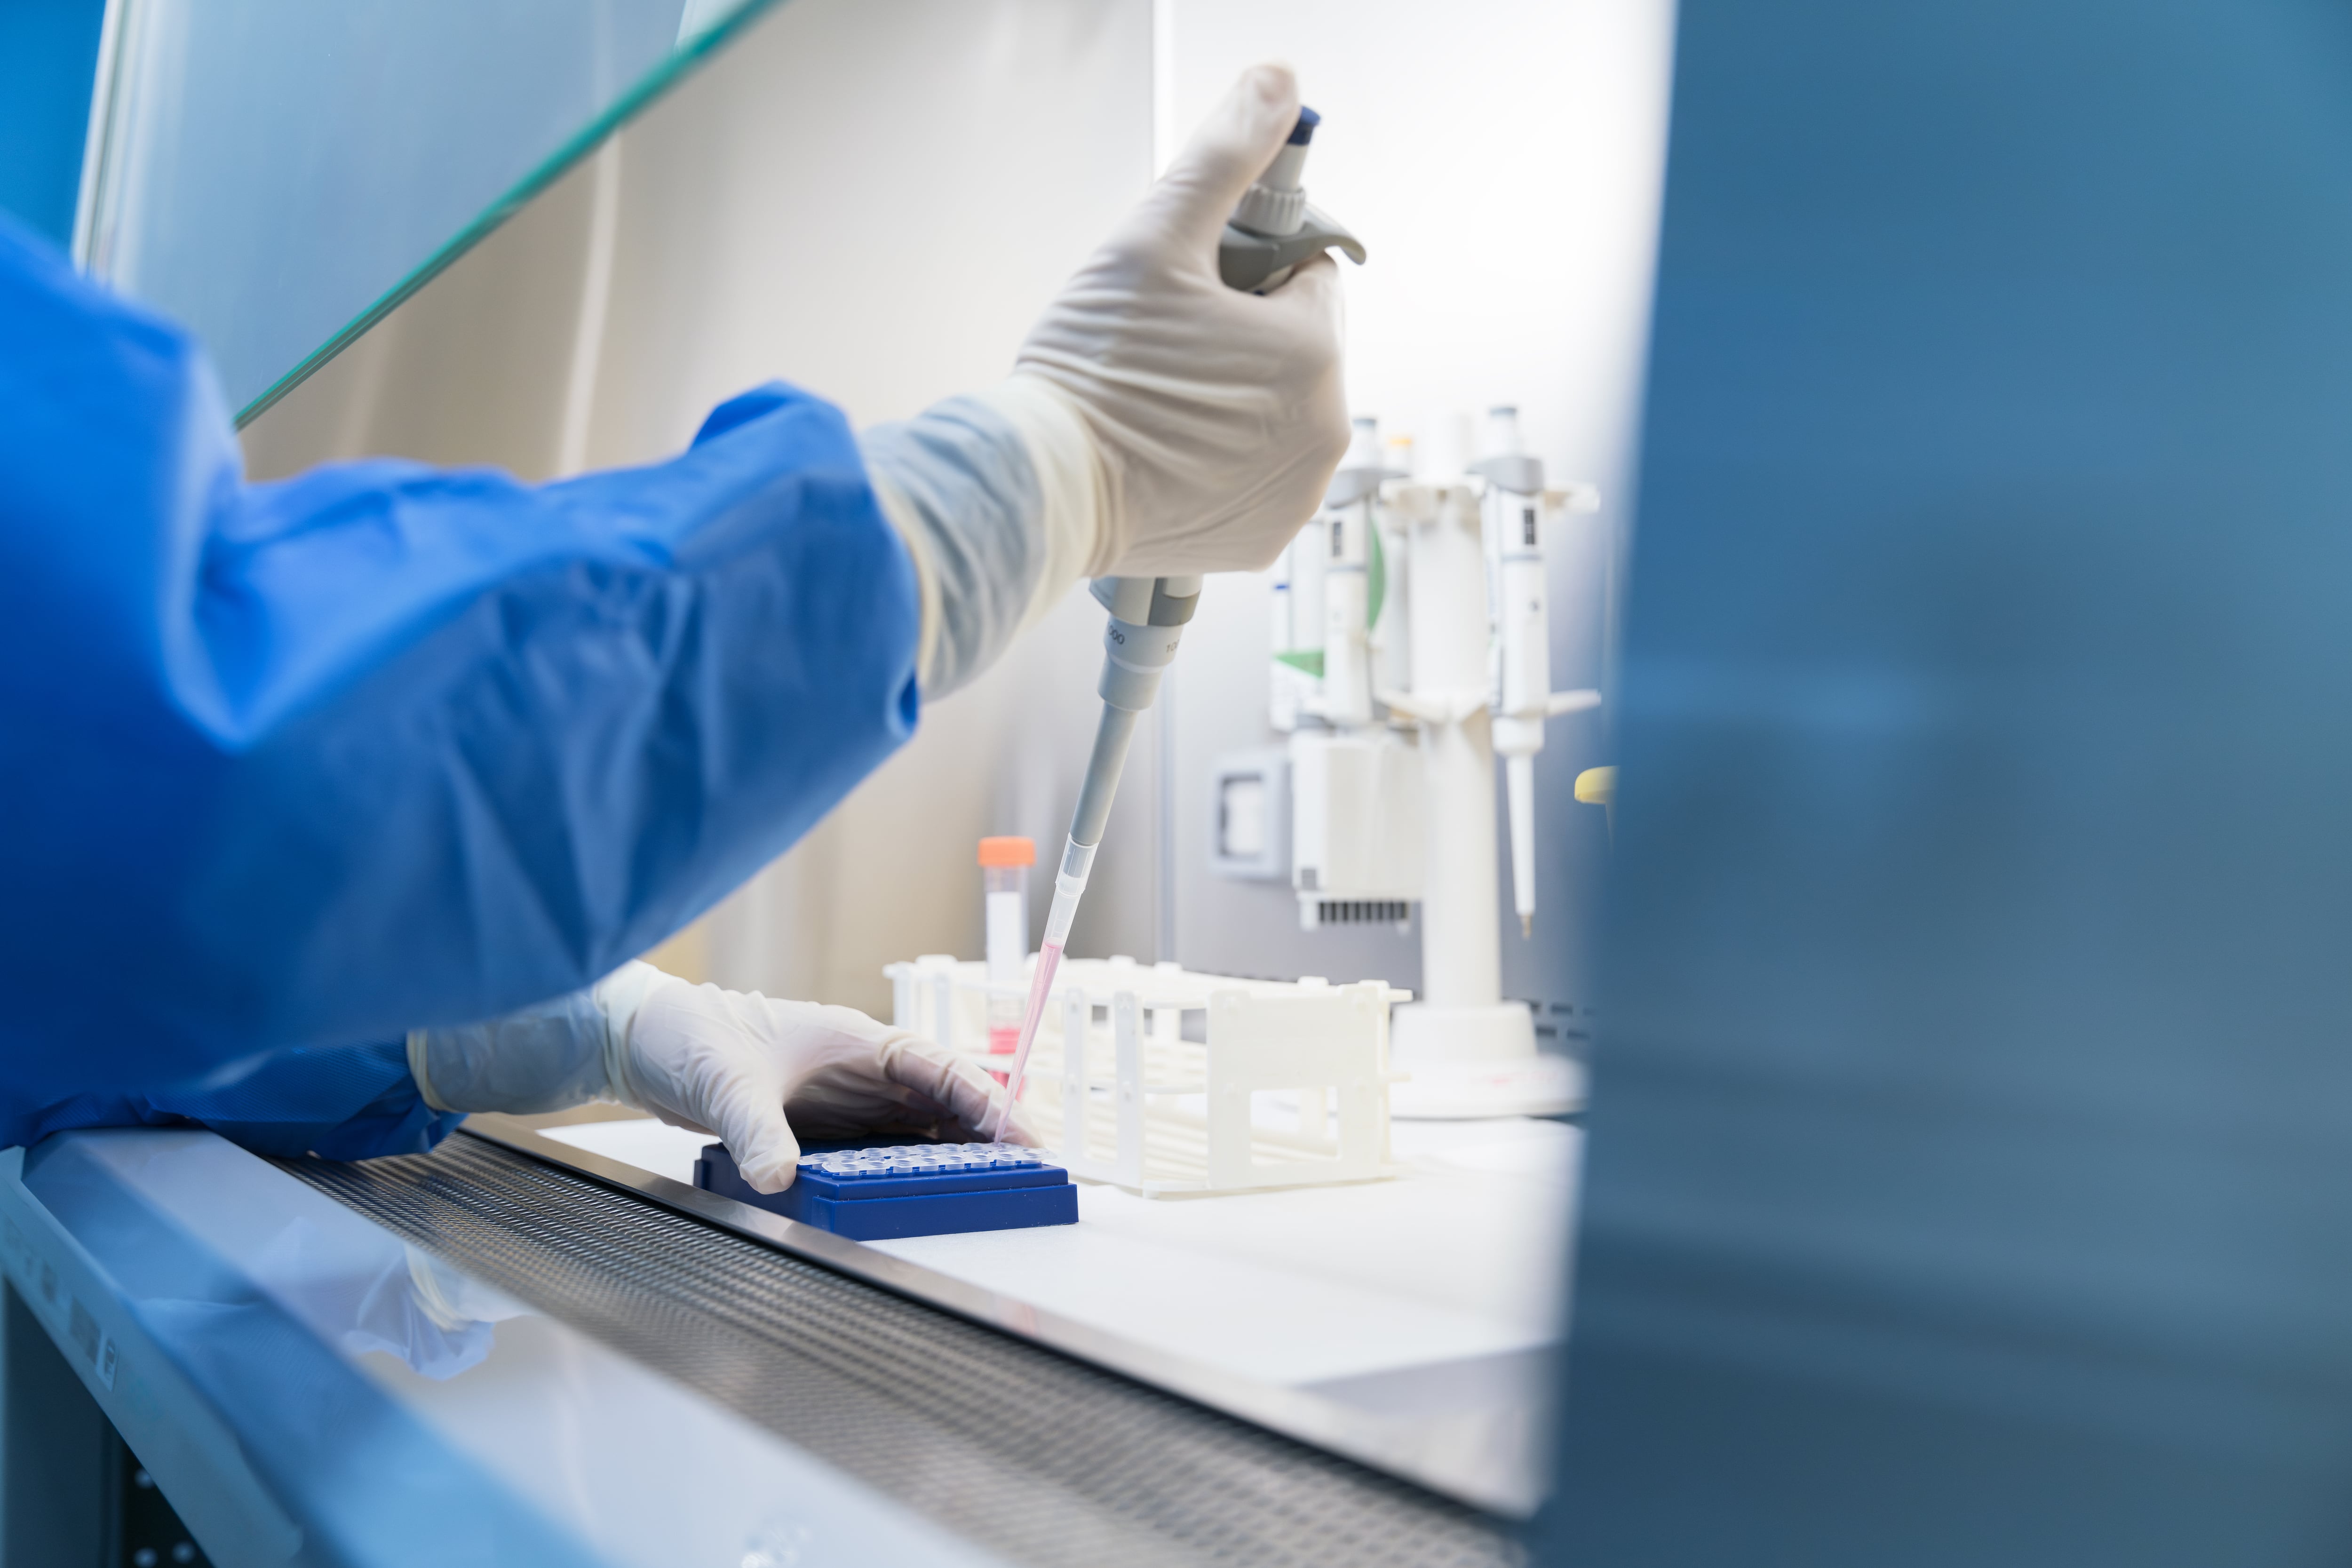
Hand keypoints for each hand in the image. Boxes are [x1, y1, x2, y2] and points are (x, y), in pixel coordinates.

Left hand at [410, 963, 1028, 1192]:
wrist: (641, 1041)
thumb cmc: (687, 1036)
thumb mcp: (726, 1083)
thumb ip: (756, 1131)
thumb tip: (781, 1178)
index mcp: (856, 1040)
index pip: (939, 1068)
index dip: (986, 1100)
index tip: (1022, 1133)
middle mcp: (861, 1069)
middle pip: (943, 1102)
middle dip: (989, 1132)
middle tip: (1034, 1171)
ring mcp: (846, 1099)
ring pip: (920, 1127)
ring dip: (957, 1153)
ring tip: (999, 1189)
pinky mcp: (825, 1126)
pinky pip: (884, 1149)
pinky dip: (913, 1168)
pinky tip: (931, 1194)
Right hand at [856, 65, 1348, 697]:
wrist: (1039, 490)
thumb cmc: (1092, 372)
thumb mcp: (1155, 236)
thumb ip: (1225, 155)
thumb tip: (1277, 84)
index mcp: (1314, 351)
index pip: (1303, 273)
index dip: (1246, 269)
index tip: (1194, 289)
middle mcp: (1324, 430)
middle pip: (1293, 346)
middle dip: (1241, 335)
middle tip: (1165, 347)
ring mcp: (1297, 493)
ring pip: (1276, 413)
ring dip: (1235, 399)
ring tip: (1162, 401)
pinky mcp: (1265, 538)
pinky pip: (1258, 477)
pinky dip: (1224, 463)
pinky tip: (1169, 452)